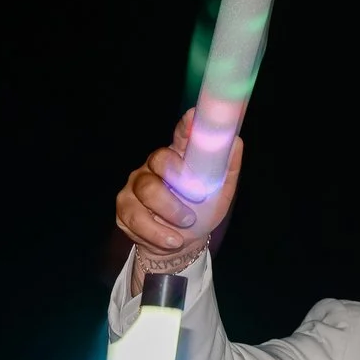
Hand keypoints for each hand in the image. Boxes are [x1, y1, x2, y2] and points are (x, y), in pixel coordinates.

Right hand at [115, 110, 243, 287]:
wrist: (181, 243)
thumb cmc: (201, 210)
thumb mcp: (220, 192)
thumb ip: (226, 168)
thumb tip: (236, 141)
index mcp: (180, 157)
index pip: (181, 135)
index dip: (186, 126)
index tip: (193, 116)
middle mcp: (154, 166)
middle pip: (159, 160)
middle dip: (180, 178)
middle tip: (199, 196)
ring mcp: (135, 186)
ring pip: (147, 190)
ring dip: (170, 211)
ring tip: (187, 223)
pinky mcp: (123, 208)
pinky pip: (135, 217)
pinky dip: (157, 232)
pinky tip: (171, 239)